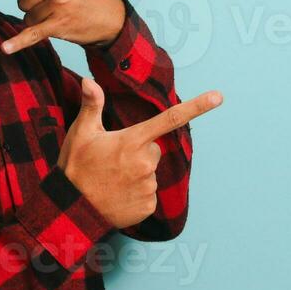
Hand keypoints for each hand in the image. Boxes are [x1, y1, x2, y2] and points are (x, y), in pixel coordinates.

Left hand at [2, 0, 125, 54]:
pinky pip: (32, 34)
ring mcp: (57, 3)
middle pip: (22, 2)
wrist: (110, 17)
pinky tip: (6, 48)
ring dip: (40, 22)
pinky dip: (18, 43)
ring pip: (27, 18)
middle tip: (57, 7)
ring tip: (61, 16)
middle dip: (35, 9)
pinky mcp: (58, 24)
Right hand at [57, 77, 222, 228]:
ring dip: (136, 173)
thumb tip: (89, 80)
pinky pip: (148, 193)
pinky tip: (118, 194)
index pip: (169, 119)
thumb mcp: (81, 133)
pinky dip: (136, 193)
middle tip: (113, 160)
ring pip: (150, 172)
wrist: (71, 209)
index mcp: (132, 141)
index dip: (196, 106)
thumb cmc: (75, 167)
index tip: (218, 96)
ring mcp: (148, 186)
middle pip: (154, 149)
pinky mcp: (148, 206)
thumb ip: (92, 106)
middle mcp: (145, 163)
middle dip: (138, 151)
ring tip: (112, 179)